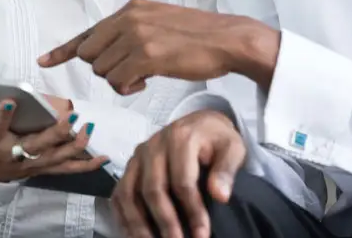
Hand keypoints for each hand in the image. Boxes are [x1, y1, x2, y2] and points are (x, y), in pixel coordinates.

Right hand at [0, 95, 106, 181]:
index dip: (1, 117)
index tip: (9, 100)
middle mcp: (11, 156)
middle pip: (34, 146)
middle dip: (51, 133)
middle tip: (67, 118)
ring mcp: (30, 165)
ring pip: (54, 157)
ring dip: (72, 145)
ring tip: (87, 130)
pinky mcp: (42, 168)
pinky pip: (67, 168)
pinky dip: (86, 163)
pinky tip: (105, 156)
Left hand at [38, 0, 279, 94]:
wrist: (229, 39)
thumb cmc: (200, 38)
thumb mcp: (160, 24)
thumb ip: (133, 33)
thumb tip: (111, 54)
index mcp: (131, 9)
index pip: (88, 32)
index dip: (64, 50)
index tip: (45, 60)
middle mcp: (129, 18)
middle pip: (91, 55)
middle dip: (105, 70)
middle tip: (131, 73)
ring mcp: (136, 36)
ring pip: (103, 71)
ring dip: (120, 82)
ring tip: (145, 77)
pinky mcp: (146, 55)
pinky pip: (118, 81)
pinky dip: (129, 88)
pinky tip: (147, 83)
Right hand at [111, 110, 244, 237]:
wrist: (200, 125)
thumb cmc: (216, 140)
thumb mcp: (232, 148)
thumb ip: (227, 170)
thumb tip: (220, 195)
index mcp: (180, 138)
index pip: (182, 181)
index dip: (192, 211)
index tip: (201, 235)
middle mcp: (153, 146)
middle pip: (153, 189)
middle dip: (166, 222)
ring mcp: (137, 157)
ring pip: (129, 194)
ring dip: (139, 225)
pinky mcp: (130, 167)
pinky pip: (119, 194)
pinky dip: (124, 218)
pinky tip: (134, 236)